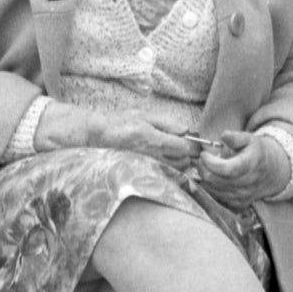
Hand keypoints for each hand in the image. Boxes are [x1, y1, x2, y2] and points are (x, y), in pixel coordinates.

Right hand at [39, 101, 206, 167]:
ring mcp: (148, 167)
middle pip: (184, 162)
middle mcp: (152, 156)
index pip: (185, 148)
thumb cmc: (121, 123)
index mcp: (154, 139)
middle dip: (187, 154)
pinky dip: (169, 170)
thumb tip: (186, 130)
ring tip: (170, 153)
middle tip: (181, 146)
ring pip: (175, 171)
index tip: (193, 142)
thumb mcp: (145, 116)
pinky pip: (164, 176)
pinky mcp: (143, 173)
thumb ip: (167, 123)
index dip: (194, 145)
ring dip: (179, 163)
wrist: (98, 136)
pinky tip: (162, 161)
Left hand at [191, 130, 292, 203]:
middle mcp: (246, 184)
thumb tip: (224, 136)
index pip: (226, 169)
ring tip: (212, 166)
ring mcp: (242, 196)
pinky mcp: (238, 204)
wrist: (272, 171)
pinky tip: (217, 177)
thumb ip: (236, 137)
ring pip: (212, 189)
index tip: (204, 154)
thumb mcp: (249, 139)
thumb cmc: (257, 153)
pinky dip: (212, 187)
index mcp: (250, 165)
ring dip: (207, 177)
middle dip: (203, 168)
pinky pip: (217, 197)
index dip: (210, 162)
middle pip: (214, 180)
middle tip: (204, 158)